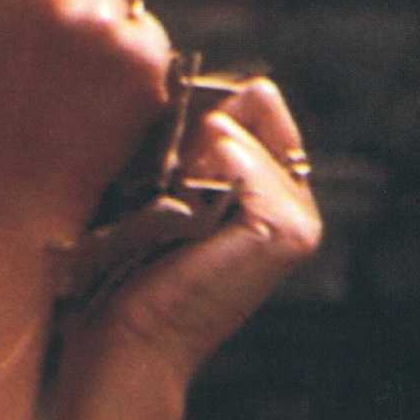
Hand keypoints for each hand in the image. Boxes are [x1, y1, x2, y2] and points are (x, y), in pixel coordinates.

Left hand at [65, 78, 322, 391]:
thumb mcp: (156, 188)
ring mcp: (298, 217)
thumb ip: (186, 139)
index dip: (195, 111)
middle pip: (251, 99)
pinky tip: (177, 225)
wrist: (126, 342)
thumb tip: (199, 77)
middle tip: (159, 198)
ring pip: (232, 125)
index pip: (253, 99)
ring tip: (164, 217)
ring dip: (178, 159)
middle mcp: (294, 202)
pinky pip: (231, 150)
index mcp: (270, 191)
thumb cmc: (121, 269)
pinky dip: (189, 176)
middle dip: (189, 130)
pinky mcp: (285, 229)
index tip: (157, 167)